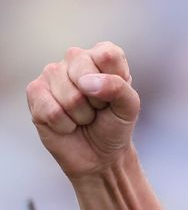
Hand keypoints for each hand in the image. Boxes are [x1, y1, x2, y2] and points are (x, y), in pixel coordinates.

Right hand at [26, 42, 139, 179]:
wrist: (99, 154)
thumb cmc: (114, 126)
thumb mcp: (130, 107)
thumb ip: (119, 88)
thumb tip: (87, 82)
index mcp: (101, 55)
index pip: (108, 55)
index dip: (114, 82)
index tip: (115, 97)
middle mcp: (75, 59)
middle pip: (84, 72)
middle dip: (96, 101)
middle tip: (98, 109)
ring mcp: (52, 74)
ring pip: (69, 96)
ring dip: (81, 116)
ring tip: (83, 117)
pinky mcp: (34, 92)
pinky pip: (52, 111)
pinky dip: (65, 125)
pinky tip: (67, 123)